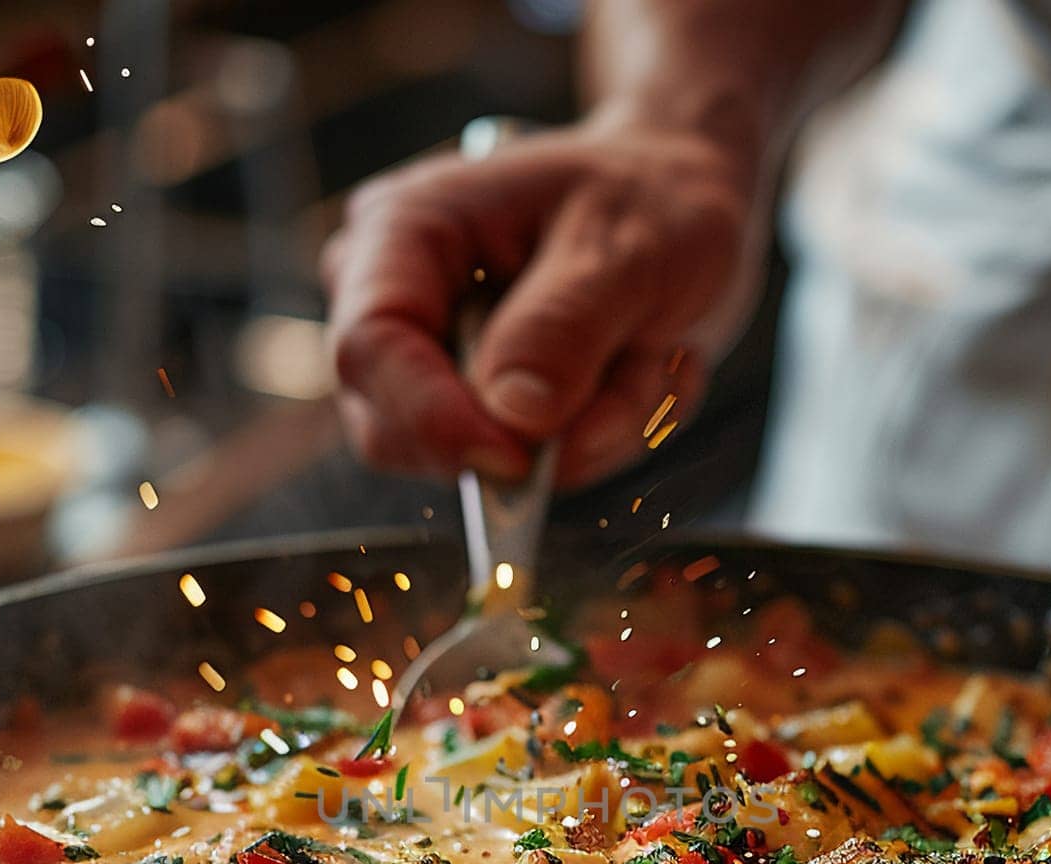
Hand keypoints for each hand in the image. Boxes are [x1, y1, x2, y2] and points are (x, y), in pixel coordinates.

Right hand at [323, 116, 760, 486]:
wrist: (681, 207)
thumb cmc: (649, 199)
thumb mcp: (629, 246)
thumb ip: (566, 325)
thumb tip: (512, 415)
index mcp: (404, 229)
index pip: (369, 348)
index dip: (431, 419)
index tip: (517, 458)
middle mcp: (394, 301)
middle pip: (398, 432)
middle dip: (529, 436)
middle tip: (635, 371)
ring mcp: (430, 367)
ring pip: (482, 466)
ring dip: (589, 432)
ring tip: (645, 355)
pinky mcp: (476, 415)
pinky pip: (529, 477)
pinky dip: (600, 440)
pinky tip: (633, 374)